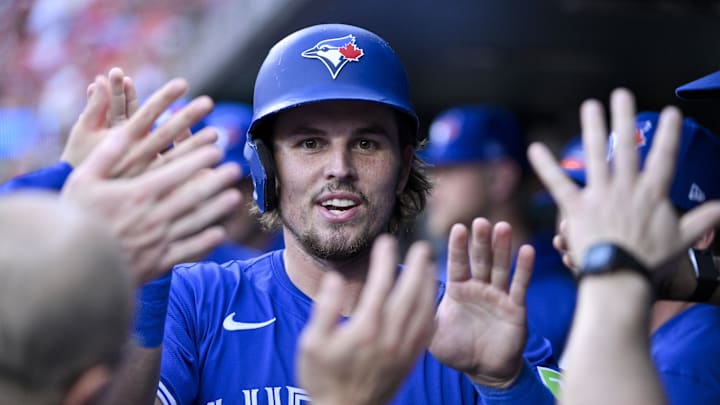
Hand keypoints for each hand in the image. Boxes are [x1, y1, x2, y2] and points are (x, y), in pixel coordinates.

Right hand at [61, 76, 241, 284]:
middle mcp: (154, 216)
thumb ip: (106, 156)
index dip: (198, 159)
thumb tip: (124, 131)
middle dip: (217, 180)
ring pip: (196, 221)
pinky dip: (205, 242)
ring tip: (235, 196)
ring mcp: (159, 241)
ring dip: (217, 208)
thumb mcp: (83, 181)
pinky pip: (188, 251)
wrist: (73, 266)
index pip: (176, 172)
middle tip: (236, 169)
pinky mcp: (159, 263)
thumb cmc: (76, 219)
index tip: (216, 149)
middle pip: (193, 195)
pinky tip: (219, 233)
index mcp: (138, 194)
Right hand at [298, 235, 436, 404]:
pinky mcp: (410, 361)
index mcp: (366, 329)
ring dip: (429, 285)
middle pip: (410, 293)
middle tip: (423, 246)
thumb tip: (335, 279)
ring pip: (423, 310)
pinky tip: (432, 300)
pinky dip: (432, 311)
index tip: (387, 240)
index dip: (385, 260)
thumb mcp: (311, 344)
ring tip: (430, 266)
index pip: (381, 285)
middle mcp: (390, 337)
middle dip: (418, 267)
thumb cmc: (322, 379)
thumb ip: (324, 309)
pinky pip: (427, 331)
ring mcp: (403, 350)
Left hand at [429, 218, 533, 387]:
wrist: (484, 371)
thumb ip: (422, 315)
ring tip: (503, 227)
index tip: (458, 227)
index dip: (458, 247)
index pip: (457, 264)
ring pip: (500, 268)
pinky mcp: (516, 308)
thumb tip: (401, 298)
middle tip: (481, 221)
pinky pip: (519, 286)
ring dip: (502, 248)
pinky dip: (524, 269)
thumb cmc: (457, 350)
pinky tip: (527, 250)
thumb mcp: (433, 333)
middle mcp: (478, 288)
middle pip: (480, 260)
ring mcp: (498, 296)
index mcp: (458, 290)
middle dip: (480, 241)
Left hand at [528, 88, 719, 276]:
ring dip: (592, 128)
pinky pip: (558, 182)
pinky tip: (534, 148)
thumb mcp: (683, 239)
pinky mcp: (576, 207)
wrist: (620, 279)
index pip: (664, 157)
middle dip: (624, 118)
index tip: (670, 112)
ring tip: (590, 106)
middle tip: (621, 94)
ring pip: (595, 155)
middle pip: (627, 147)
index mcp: (652, 194)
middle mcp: (626, 188)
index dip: (668, 134)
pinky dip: (546, 165)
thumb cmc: (650, 261)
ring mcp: (600, 196)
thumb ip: (703, 219)